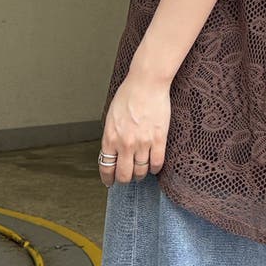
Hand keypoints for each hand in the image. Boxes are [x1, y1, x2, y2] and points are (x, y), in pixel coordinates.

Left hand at [99, 65, 169, 186]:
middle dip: (125, 179)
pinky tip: (154, 167)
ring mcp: (143, 143)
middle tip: (127, 178)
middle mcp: (125, 144)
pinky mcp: (158, 139)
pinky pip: (157, 162)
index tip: (110, 182)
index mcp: (110, 138)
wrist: (146, 84)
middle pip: (124, 175)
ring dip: (140, 174)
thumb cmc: (128, 95)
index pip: (106, 167)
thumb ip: (111, 137)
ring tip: (141, 172)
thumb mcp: (111, 118)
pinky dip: (155, 169)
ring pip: (141, 171)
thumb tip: (113, 152)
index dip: (108, 179)